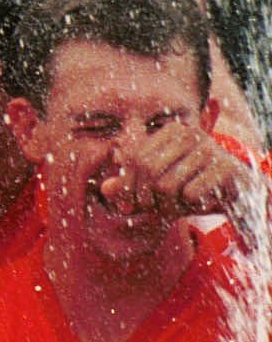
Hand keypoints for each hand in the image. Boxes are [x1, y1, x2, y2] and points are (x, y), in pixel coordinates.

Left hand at [102, 118, 248, 222]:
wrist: (237, 193)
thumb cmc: (192, 185)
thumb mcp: (159, 187)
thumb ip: (131, 185)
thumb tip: (104, 190)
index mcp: (170, 132)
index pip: (134, 158)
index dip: (128, 185)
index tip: (133, 203)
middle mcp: (189, 134)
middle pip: (148, 170)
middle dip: (146, 197)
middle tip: (154, 209)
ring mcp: (209, 149)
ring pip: (167, 185)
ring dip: (169, 205)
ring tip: (180, 205)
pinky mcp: (224, 168)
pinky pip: (190, 194)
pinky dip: (190, 205)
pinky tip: (200, 201)